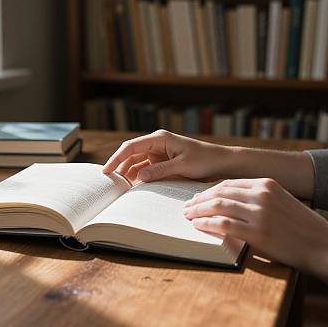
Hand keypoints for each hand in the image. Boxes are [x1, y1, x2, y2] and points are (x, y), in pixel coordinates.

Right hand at [102, 129, 229, 183]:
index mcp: (159, 138)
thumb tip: (139, 177)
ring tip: (121, 188)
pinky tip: (134, 187)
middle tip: (111, 183)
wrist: (221, 162)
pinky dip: (139, 177)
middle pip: (131, 155)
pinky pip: (146, 169)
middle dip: (120, 167)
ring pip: (137, 163)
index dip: (116, 158)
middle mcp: (156, 143)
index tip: (107, 170)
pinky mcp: (162, 162)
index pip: (131, 147)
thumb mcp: (183, 166)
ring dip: (129, 174)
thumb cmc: (205, 159)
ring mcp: (159, 153)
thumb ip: (160, 170)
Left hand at [183, 177, 327, 270]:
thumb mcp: (280, 200)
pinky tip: (199, 225)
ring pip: (218, 206)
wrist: (323, 245)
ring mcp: (259, 213)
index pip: (227, 183)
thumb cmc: (300, 225)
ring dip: (198, 211)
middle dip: (199, 200)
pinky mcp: (257, 233)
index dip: (208, 190)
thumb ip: (257, 197)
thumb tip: (228, 201)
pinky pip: (223, 224)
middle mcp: (261, 195)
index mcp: (266, 184)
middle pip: (219, 193)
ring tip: (188, 215)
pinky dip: (207, 224)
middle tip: (187, 206)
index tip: (197, 196)